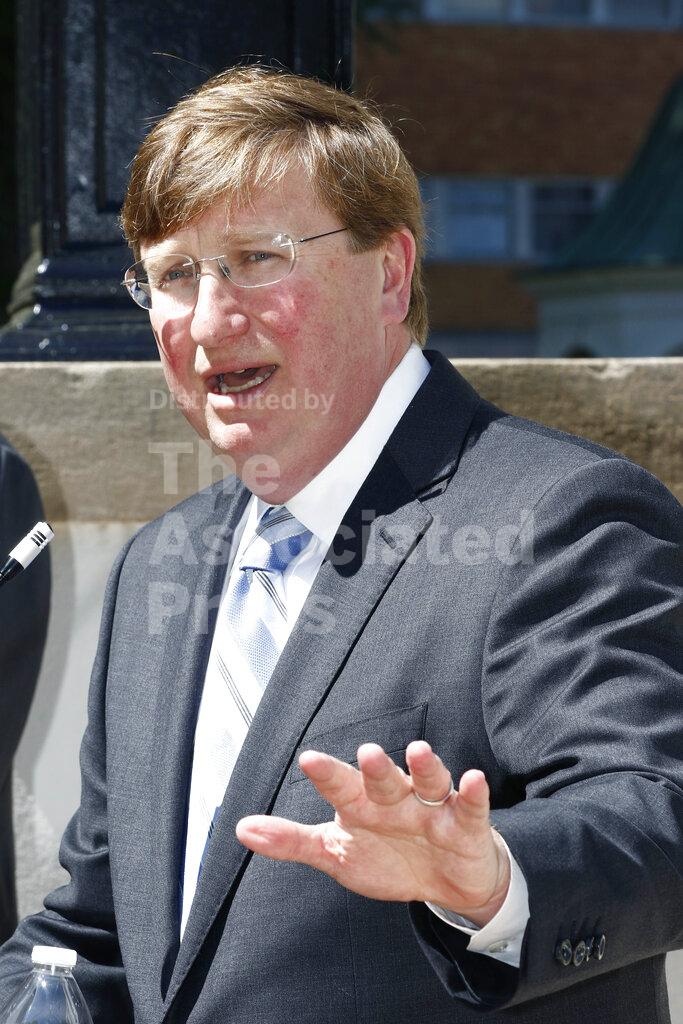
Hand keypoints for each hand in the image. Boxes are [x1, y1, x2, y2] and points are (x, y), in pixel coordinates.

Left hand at [236, 741, 509, 925]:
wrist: (446, 882)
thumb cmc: (387, 856)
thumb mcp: (336, 853)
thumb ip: (292, 841)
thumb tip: (241, 828)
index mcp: (363, 805)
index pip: (342, 786)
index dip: (327, 775)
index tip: (309, 760)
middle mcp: (397, 798)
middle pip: (385, 780)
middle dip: (377, 768)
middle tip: (366, 754)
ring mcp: (433, 808)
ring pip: (429, 782)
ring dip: (425, 767)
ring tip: (419, 752)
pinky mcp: (466, 824)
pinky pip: (470, 806)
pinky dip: (473, 793)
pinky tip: (473, 780)